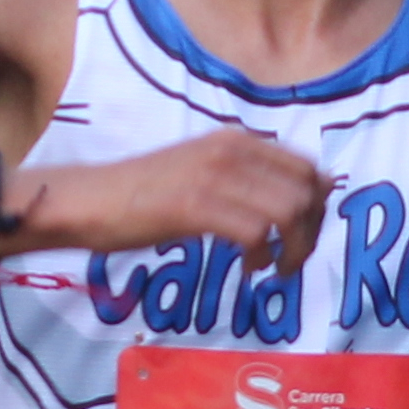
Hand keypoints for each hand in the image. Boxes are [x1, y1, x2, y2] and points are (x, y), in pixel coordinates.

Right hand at [40, 130, 332, 280]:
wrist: (89, 199)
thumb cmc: (142, 194)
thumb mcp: (202, 172)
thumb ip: (244, 179)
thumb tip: (296, 201)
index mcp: (236, 140)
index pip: (308, 168)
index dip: (318, 207)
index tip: (304, 236)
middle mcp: (231, 150)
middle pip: (306, 191)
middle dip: (310, 233)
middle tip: (291, 260)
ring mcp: (213, 176)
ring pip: (288, 212)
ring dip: (291, 249)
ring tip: (272, 268)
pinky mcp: (194, 205)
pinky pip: (255, 232)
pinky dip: (261, 257)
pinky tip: (247, 269)